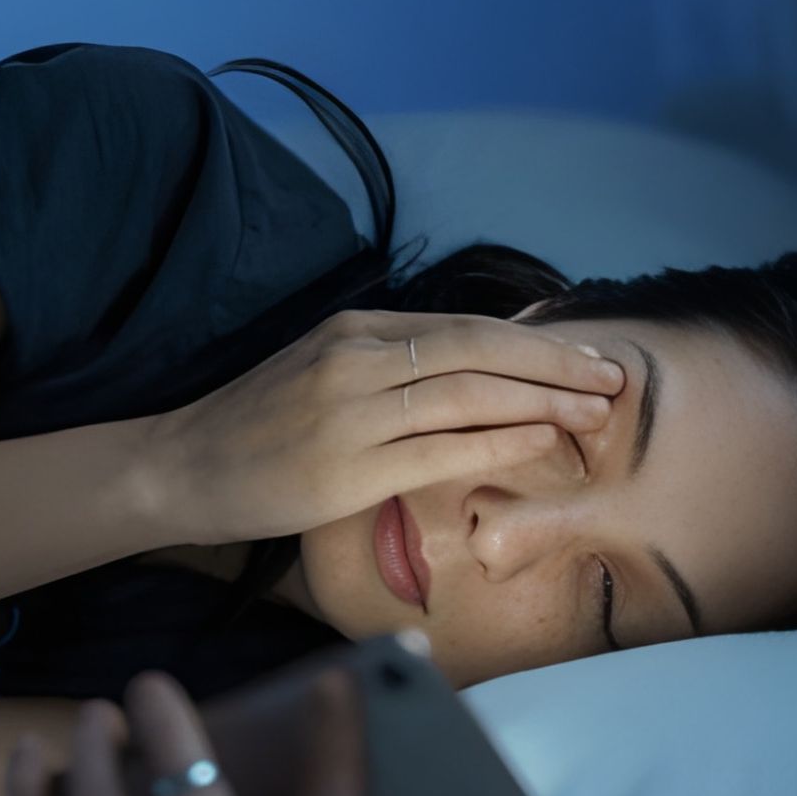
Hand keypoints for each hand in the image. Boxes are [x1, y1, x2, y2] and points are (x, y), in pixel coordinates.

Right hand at [145, 308, 626, 545]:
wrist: (180, 467)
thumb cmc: (255, 428)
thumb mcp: (320, 373)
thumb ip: (387, 367)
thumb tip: (469, 376)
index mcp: (354, 331)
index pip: (464, 327)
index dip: (534, 341)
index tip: (585, 355)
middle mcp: (356, 358)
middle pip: (479, 350)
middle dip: (556, 364)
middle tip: (616, 377)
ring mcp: (350, 412)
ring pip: (469, 395)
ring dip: (544, 402)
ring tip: (598, 411)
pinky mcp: (345, 468)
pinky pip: (442, 450)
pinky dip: (501, 443)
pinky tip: (544, 442)